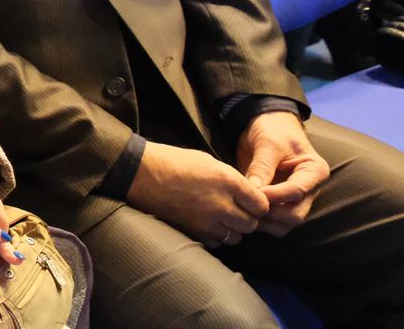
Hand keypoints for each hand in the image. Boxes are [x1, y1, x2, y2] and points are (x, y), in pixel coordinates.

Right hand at [126, 141, 268, 245]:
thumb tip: (248, 195)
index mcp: (227, 181)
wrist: (142, 173)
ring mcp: (207, 221)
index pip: (261, 205)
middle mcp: (221, 204)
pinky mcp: (194, 232)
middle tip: (237, 209)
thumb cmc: (174, 161)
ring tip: (221, 217)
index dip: (258, 204)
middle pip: (251, 224)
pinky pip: (218, 242)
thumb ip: (232, 181)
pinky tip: (208, 223)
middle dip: (247, 218)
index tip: (251, 201)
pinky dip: (217, 236)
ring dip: (233, 229)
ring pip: (236, 236)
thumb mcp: (209, 162)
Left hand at [236, 112, 329, 236]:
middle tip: (245, 202)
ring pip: (284, 224)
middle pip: (294, 215)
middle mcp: (309, 191)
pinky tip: (243, 210)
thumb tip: (253, 190)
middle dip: (269, 212)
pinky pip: (274, 223)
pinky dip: (260, 222)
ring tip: (242, 208)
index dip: (275, 196)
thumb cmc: (272, 130)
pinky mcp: (281, 205)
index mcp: (314, 172)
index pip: (298, 191)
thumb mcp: (267, 143)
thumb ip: (262, 166)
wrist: (267, 125)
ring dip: (264, 221)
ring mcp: (296, 201)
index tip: (255, 193)